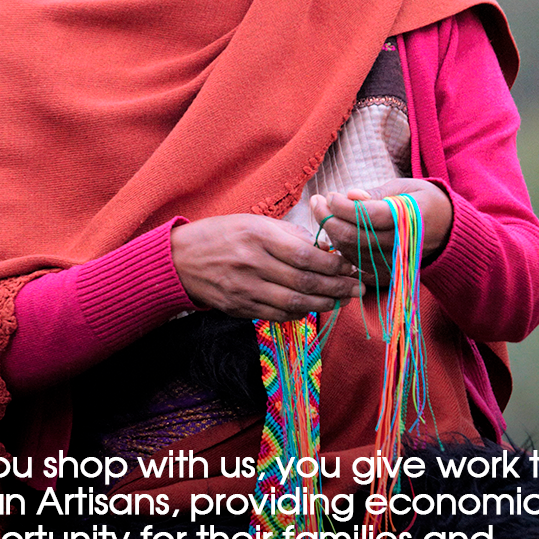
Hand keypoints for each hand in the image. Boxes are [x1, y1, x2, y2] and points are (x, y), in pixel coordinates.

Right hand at [170, 214, 362, 321]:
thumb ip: (290, 236)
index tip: (351, 266)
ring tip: (342, 301)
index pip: (305, 255)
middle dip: (337, 288)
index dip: (334, 265)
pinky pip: (277, 315)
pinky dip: (300, 313)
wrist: (180, 259)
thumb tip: (326, 249)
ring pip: (294, 304)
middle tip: (357, 288)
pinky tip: (313, 307)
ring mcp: (244, 288)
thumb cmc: (223, 234)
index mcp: (258, 236)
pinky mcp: (239, 308)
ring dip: (324, 304)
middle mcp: (251, 263)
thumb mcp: (254, 223)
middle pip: (304, 282)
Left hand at [309, 179, 453, 282]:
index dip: (342, 207)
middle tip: (316, 201)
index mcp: (411, 218)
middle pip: (353, 237)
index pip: (367, 216)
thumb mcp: (405, 187)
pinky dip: (340, 248)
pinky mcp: (386, 274)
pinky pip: (354, 264)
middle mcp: (402, 244)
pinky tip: (335, 231)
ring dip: (330, 233)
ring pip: (349, 252)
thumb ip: (376, 194)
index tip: (328, 195)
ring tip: (323, 212)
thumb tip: (350, 196)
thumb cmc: (423, 202)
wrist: (448, 232)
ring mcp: (394, 263)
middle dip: (327, 218)